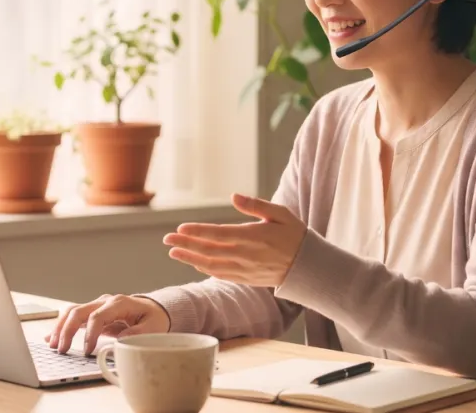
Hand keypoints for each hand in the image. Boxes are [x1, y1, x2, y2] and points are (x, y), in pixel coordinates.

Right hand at [45, 294, 170, 354]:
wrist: (152, 309)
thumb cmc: (153, 318)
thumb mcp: (153, 326)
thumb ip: (138, 332)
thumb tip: (121, 339)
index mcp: (119, 303)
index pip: (98, 316)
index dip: (90, 334)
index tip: (86, 351)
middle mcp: (105, 301)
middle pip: (79, 311)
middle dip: (68, 330)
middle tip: (62, 350)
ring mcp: (97, 305)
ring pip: (72, 311)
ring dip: (60, 327)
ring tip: (52, 345)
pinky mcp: (92, 312)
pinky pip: (73, 316)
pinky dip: (61, 326)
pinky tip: (50, 337)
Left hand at [163, 193, 306, 287]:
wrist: (308, 266)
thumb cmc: (294, 235)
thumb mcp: (280, 213)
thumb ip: (256, 205)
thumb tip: (234, 196)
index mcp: (253, 237)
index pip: (218, 235)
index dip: (197, 232)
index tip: (180, 228)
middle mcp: (246, 256)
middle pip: (209, 251)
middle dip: (186, 245)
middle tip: (167, 239)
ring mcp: (245, 270)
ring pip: (211, 266)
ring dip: (190, 259)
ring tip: (174, 252)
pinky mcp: (246, 279)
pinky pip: (221, 275)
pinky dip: (205, 269)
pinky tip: (195, 263)